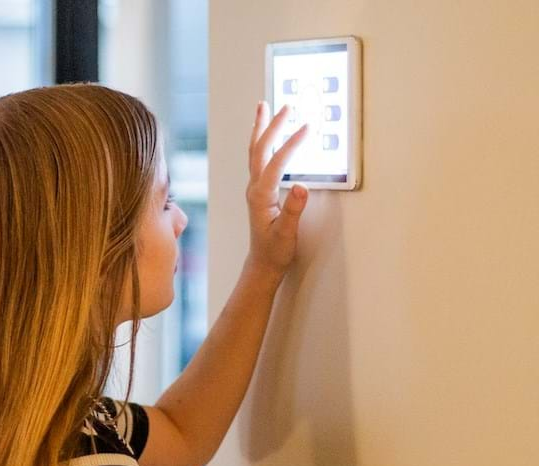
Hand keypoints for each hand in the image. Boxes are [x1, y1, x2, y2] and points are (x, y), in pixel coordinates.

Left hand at [245, 102, 312, 275]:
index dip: (292, 144)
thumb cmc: (275, 250)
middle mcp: (255, 188)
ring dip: (261, 128)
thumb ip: (294, 210)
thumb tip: (302, 186)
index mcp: (261, 196)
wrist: (263, 263)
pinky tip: (268, 134)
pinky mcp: (259, 190)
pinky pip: (259, 159)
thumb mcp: (287, 233)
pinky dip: (263, 141)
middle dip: (272, 126)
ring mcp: (255, 188)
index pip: (276, 163)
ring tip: (264, 107)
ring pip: (256, 151)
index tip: (308, 127)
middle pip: (259, 149)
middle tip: (284, 106)